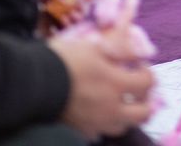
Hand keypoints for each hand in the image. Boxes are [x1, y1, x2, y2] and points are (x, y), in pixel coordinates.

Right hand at [50, 20, 155, 136]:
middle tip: (138, 92)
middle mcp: (111, 107)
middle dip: (145, 102)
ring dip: (127, 115)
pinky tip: (98, 113)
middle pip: (142, 113)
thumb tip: (140, 52)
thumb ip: (121, 50)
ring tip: (120, 104)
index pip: (147, 83)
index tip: (139, 66)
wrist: (32, 83)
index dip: (147, 73)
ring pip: (123, 127)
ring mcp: (96, 123)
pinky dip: (104, 124)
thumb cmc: (63, 60)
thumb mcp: (94, 47)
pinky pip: (100, 133)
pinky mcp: (80, 131)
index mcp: (116, 83)